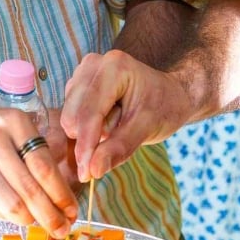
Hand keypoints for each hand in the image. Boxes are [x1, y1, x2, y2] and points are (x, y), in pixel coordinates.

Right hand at [0, 106, 77, 237]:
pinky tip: (19, 218)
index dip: (61, 194)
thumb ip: (38, 155)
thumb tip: (65, 201)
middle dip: (50, 214)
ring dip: (31, 220)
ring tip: (41, 225)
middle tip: (63, 229)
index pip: (44, 166)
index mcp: (14, 122)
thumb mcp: (15, 130)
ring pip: (11, 204)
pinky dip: (10, 219)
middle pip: (29, 188)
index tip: (72, 211)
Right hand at [60, 50, 194, 180]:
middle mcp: (93, 64)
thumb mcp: (147, 128)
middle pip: (73, 116)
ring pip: (70, 117)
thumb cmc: (164, 107)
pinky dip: (88, 128)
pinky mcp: (78, 84)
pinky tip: (108, 121)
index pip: (89, 113)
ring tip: (117, 123)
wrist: (170, 94)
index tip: (87, 175)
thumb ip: (119, 148)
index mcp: (113, 67)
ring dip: (91, 132)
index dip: (86, 145)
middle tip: (120, 133)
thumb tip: (93, 170)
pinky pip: (72, 116)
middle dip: (91, 137)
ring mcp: (83, 72)